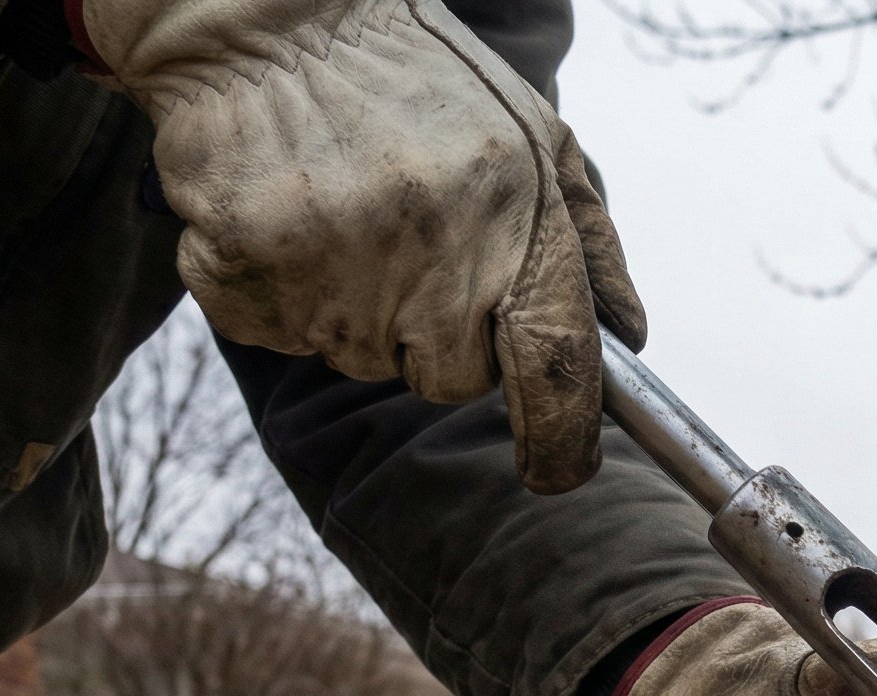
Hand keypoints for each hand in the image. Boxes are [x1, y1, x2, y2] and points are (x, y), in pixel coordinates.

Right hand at [83, 0, 642, 493]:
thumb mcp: (535, 136)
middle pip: (450, 379)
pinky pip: (280, 335)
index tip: (558, 469)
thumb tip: (630, 340)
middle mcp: (431, 249)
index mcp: (516, 214)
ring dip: (358, 311)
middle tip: (409, 242)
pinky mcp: (245, 272)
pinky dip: (280, 295)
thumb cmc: (416, 80)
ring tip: (345, 213)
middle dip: (438, 334)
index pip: (555, 364)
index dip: (563, 436)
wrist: (264, 19)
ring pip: (363, 360)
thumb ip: (587, 243)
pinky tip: (288, 219)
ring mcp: (334, 266)